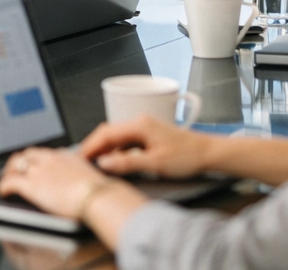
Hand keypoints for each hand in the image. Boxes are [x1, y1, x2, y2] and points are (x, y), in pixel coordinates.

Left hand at [0, 146, 131, 217]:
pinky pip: (10, 182)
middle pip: (29, 153)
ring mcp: (39, 170)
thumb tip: (88, 183)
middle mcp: (51, 159)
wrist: (96, 197)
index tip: (38, 165)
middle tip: (17, 171)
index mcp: (67, 156)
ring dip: (10, 171)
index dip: (39, 159)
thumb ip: (85, 176)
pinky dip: (3, 186)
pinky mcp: (30, 185)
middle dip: (21, 161)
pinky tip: (3, 192)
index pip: (47, 153)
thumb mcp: (93, 177)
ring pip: (16, 164)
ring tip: (8, 179)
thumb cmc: (99, 192)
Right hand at [80, 115, 219, 178]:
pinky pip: (126, 142)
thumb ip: (128, 163)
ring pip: (117, 137)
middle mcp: (140, 122)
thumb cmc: (187, 157)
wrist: (208, 153)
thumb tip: (104, 164)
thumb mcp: (155, 164)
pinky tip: (114, 163)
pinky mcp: (149, 136)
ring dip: (105, 150)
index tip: (79, 159)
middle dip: (94, 147)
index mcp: (139, 125)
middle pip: (108, 133)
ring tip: (94, 165)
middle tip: (82, 163)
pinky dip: (116, 151)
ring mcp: (144, 128)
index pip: (106, 133)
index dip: (91, 146)